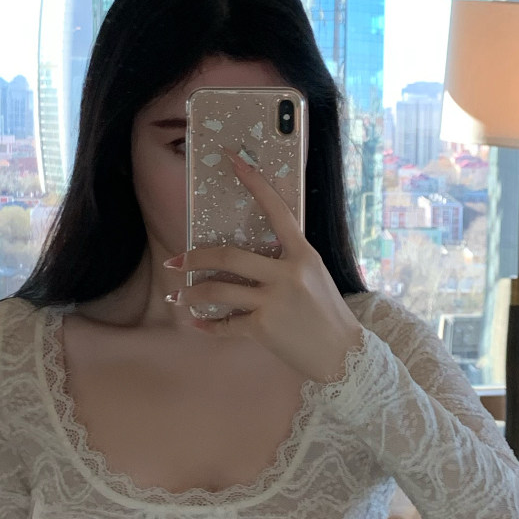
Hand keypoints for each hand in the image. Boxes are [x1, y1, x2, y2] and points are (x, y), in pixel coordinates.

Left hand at [164, 152, 364, 383]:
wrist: (343, 357)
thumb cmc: (327, 315)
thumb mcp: (314, 276)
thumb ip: (286, 262)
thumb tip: (248, 256)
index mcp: (302, 254)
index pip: (276, 210)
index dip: (254, 183)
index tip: (233, 161)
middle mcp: (288, 273)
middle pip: (228, 255)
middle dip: (194, 258)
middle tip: (175, 262)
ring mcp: (274, 301)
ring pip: (218, 290)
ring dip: (192, 294)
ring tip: (180, 297)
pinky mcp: (264, 328)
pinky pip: (225, 324)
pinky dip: (208, 326)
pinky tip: (197, 324)